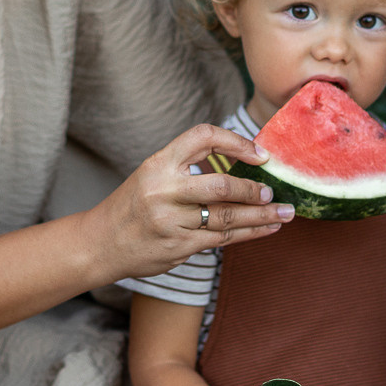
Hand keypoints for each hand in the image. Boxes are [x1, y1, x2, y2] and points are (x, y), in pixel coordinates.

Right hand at [98, 124, 292, 279]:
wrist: (100, 243)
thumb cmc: (133, 204)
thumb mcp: (151, 172)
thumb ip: (187, 164)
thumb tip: (238, 160)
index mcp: (158, 163)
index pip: (203, 137)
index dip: (236, 142)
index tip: (259, 155)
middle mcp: (164, 191)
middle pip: (221, 185)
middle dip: (253, 189)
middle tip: (273, 191)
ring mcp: (171, 222)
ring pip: (228, 217)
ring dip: (262, 215)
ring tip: (285, 213)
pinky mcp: (179, 248)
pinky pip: (222, 239)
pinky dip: (249, 233)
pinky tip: (267, 228)